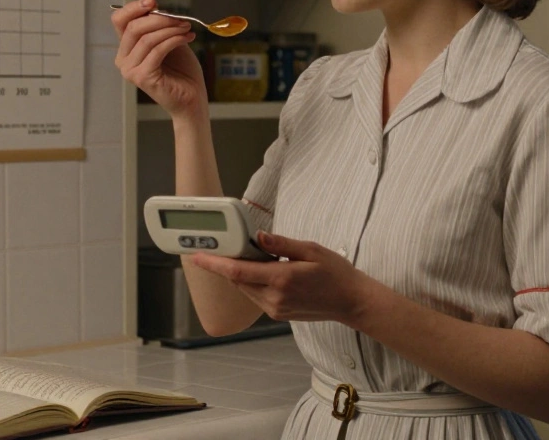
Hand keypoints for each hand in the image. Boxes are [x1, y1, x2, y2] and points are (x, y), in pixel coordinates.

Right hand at [112, 0, 206, 116]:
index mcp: (126, 48)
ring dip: (170, 28)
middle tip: (181, 18)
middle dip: (159, 18)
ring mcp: (130, 70)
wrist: (192, 98)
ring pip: (147, 38)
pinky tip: (187, 38)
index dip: (134, 7)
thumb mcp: (169, 38)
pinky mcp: (142, 77)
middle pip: (133, 27)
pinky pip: (157, 50)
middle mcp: (123, 59)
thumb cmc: (181, 70)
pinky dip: (174, 40)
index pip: (120, 20)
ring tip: (187, 28)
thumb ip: (158, 22)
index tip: (152, 0)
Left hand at [188, 232, 379, 324]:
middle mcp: (274, 298)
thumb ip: (282, 244)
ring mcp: (275, 309)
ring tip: (240, 254)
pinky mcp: (277, 313)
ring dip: (238, 273)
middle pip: (237, 280)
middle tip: (214, 247)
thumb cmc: (335, 273)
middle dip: (224, 265)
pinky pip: (255, 295)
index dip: (214, 264)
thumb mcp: (311, 250)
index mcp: (281, 280)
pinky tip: (259, 270)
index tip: (197, 256)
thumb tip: (259, 236)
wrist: (351, 302)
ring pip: (245, 289)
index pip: (238, 272)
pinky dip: (250, 281)